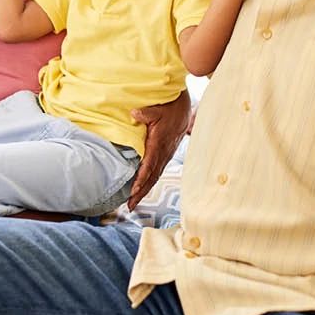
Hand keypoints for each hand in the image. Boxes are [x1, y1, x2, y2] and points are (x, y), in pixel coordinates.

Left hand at [128, 90, 190, 209]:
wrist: (183, 111)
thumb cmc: (169, 110)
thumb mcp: (157, 109)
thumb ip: (146, 113)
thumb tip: (134, 113)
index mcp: (158, 144)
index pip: (149, 165)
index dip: (141, 178)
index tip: (133, 190)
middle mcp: (163, 154)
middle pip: (151, 177)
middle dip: (141, 192)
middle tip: (130, 205)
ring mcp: (165, 156)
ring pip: (154, 177)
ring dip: (144, 191)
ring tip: (133, 203)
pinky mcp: (166, 156)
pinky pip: (157, 172)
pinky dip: (149, 183)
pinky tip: (142, 190)